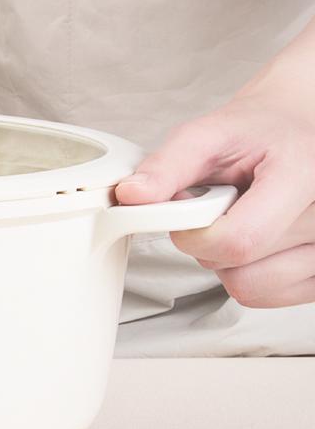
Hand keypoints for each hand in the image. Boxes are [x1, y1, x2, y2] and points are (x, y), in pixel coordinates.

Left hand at [115, 42, 314, 307]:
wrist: (296, 132)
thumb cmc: (261, 132)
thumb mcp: (211, 133)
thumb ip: (168, 164)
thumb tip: (132, 194)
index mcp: (305, 175)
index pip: (239, 240)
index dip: (195, 235)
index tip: (187, 211)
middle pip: (238, 265)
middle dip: (209, 238)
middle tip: (222, 202)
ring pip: (248, 287)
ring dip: (227, 260)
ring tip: (242, 218)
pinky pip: (264, 296)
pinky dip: (247, 273)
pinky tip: (257, 238)